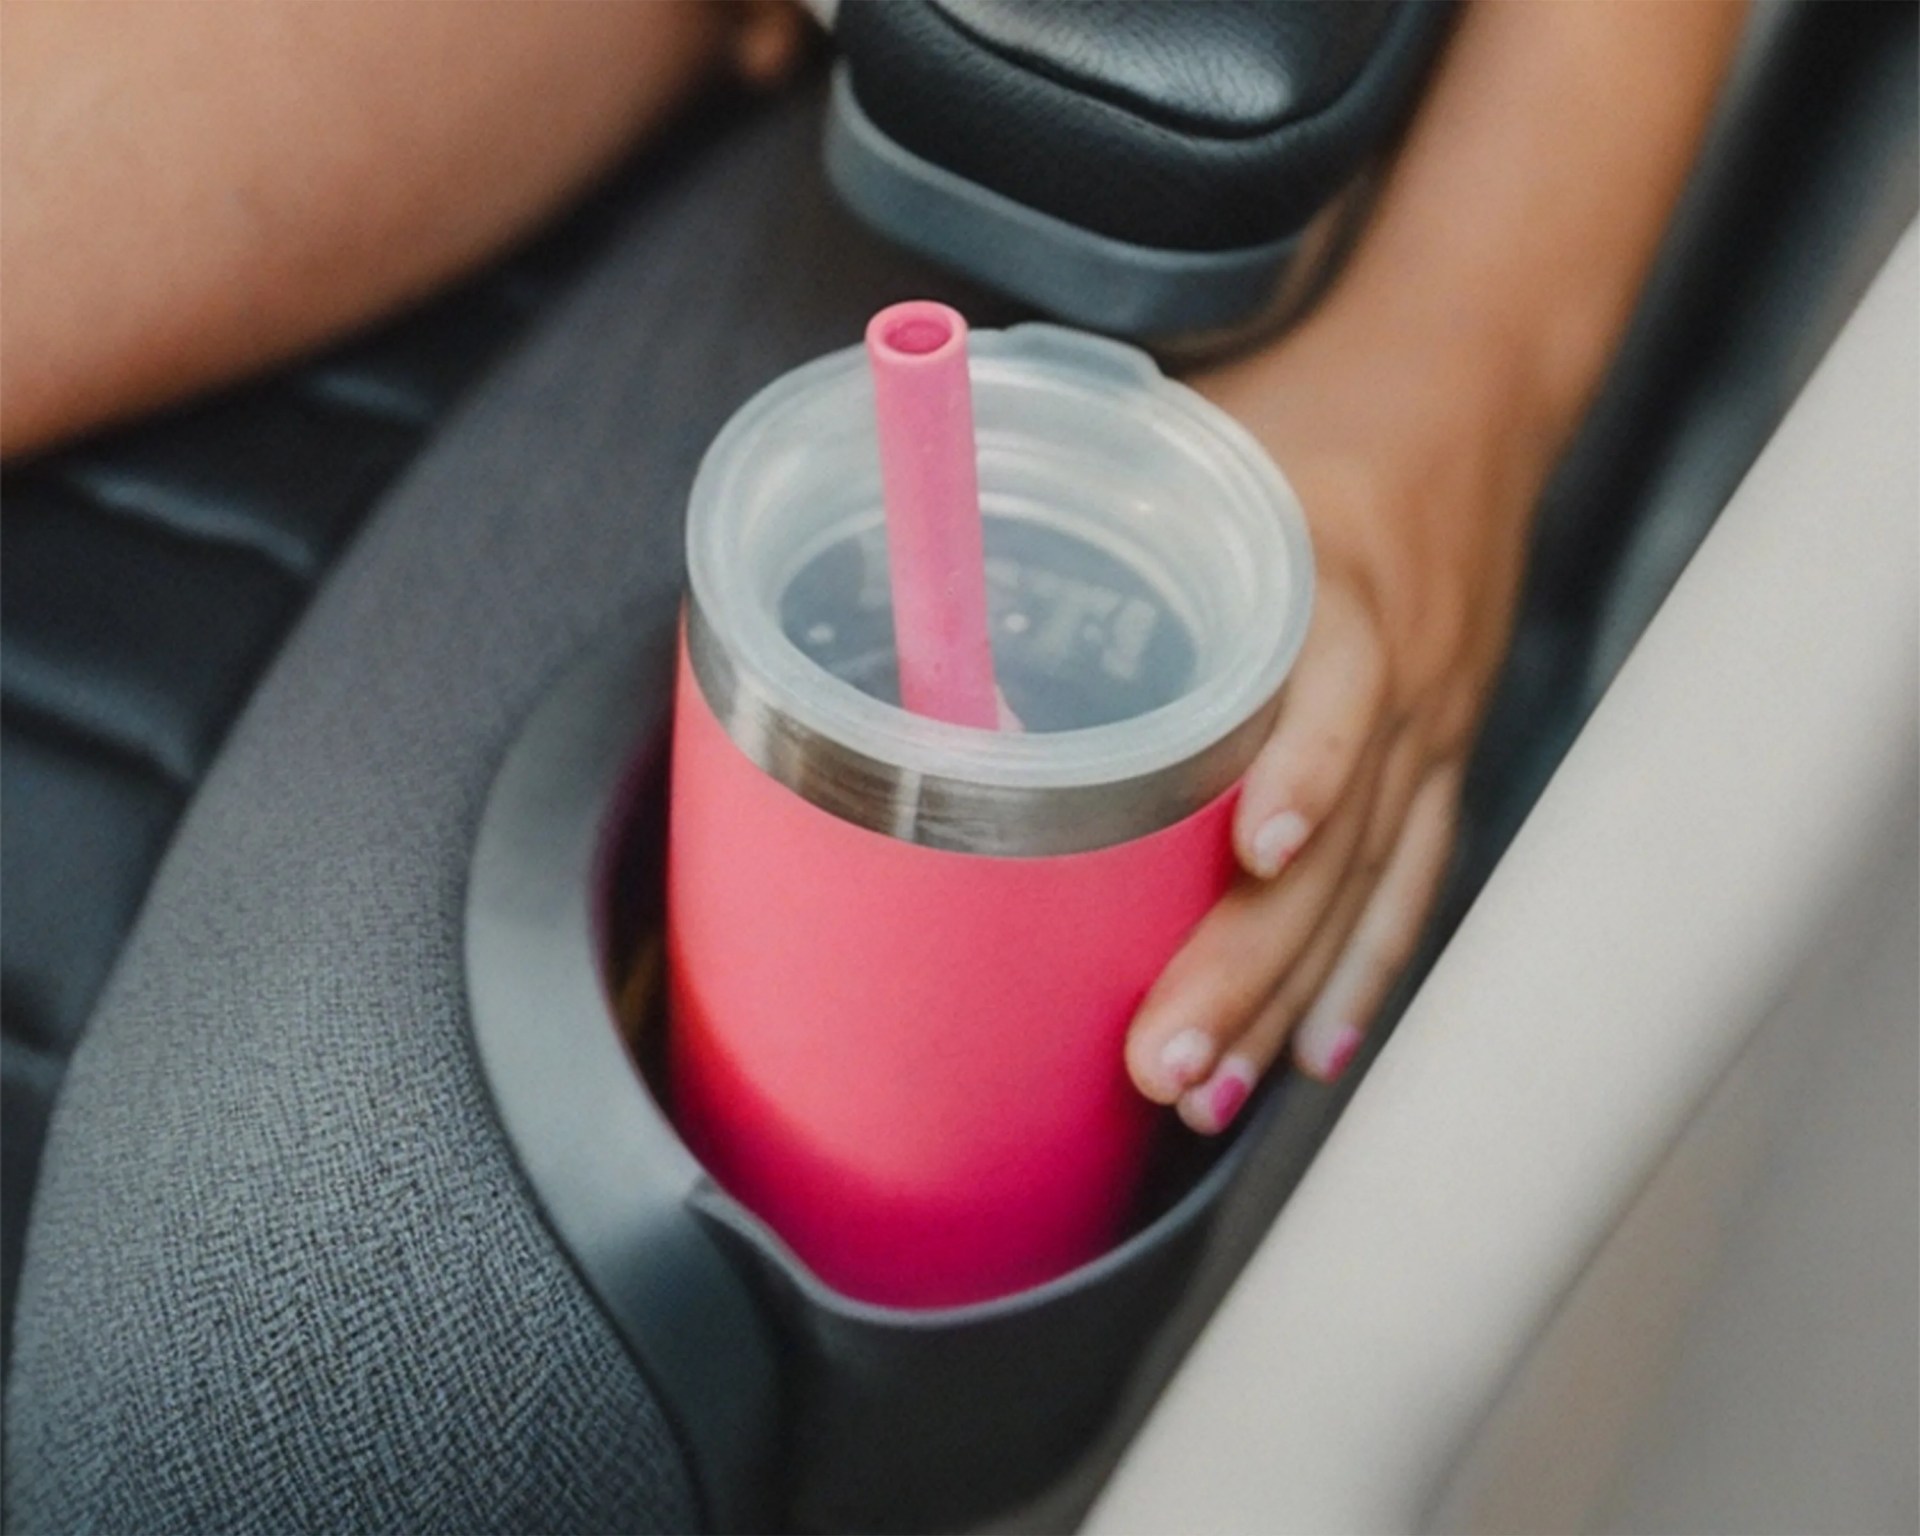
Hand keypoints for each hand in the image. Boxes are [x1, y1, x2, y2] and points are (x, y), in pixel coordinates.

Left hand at [1125, 308, 1554, 1131]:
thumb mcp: (1201, 433)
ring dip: (1287, 1003)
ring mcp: (1433, 729)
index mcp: (1339, 582)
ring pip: (1365, 894)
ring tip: (1205, 1100)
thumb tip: (920, 541)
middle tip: (1161, 1063)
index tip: (1248, 857)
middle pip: (1336, 847)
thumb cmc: (1313, 417)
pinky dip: (1363, 973)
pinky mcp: (1443, 760)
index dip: (1301, 772)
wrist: (1471, 390)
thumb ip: (1083, 490)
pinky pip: (1409, 885)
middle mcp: (1400, 673)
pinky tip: (1315, 1053)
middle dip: (1250, 964)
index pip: (1337, 693)